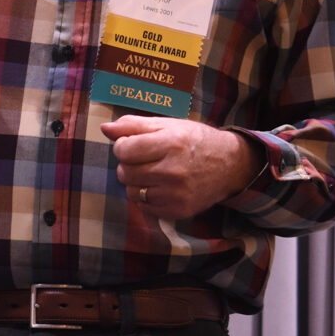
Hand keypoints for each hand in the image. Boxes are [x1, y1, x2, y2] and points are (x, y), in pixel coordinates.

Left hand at [101, 116, 257, 219]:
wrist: (230, 165)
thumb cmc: (194, 140)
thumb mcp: (168, 125)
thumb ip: (133, 125)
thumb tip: (104, 128)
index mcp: (170, 143)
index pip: (124, 149)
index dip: (122, 146)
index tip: (133, 144)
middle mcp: (173, 170)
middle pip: (125, 172)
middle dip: (128, 164)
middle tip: (145, 158)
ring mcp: (176, 194)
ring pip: (131, 191)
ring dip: (135, 181)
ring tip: (152, 172)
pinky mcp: (178, 211)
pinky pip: (144, 206)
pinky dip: (146, 197)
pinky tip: (160, 186)